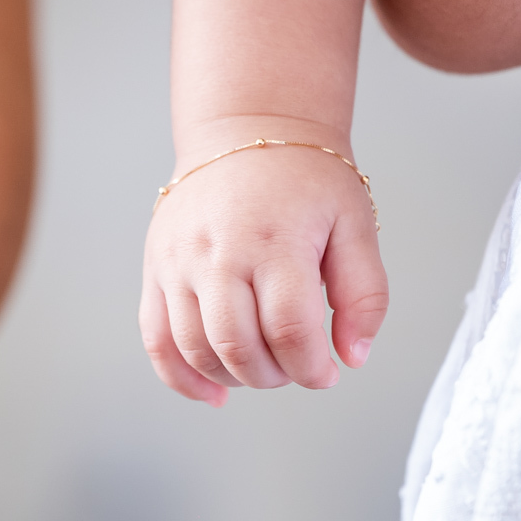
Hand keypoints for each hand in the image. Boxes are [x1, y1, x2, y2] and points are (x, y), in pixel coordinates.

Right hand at [139, 126, 387, 405]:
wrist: (248, 129)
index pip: (290, 330)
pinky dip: (181, 377)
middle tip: (297, 367)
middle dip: (276, 376)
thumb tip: (353, 357)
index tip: (327, 372)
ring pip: (196, 349)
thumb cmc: (304, 178)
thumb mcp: (355, 225)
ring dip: (235, 377)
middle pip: (239, 347)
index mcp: (274, 240)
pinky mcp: (156, 269)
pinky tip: (213, 390)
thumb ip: (364, 294)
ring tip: (263, 367)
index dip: (312, 367)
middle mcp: (218, 252)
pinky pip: (156, 340)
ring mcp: (179, 262)